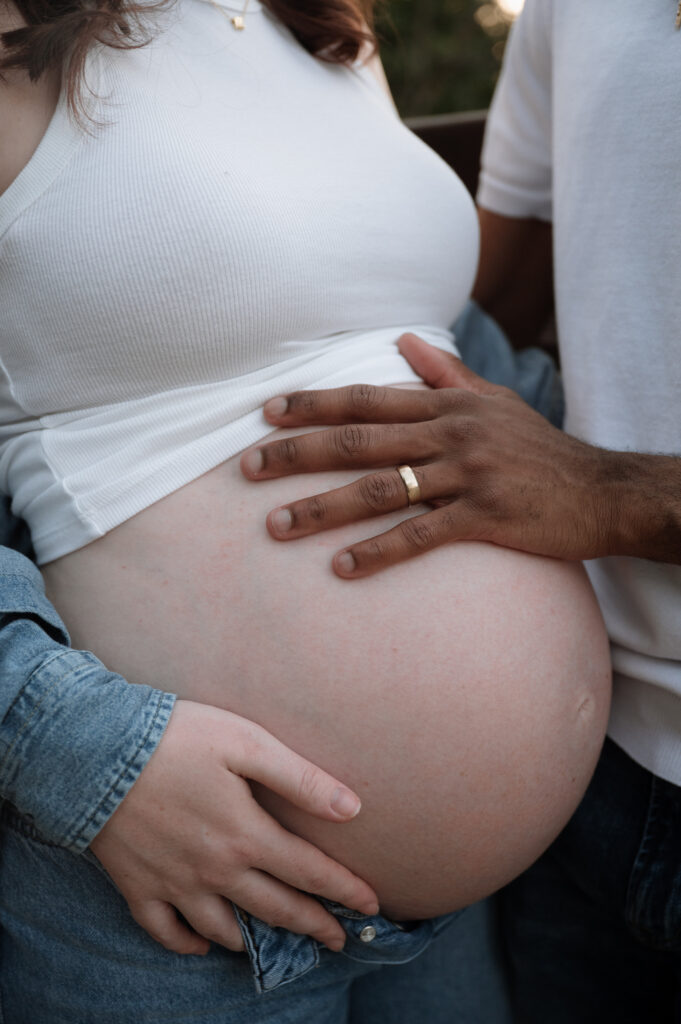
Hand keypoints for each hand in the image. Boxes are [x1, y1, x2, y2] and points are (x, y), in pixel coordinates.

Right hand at [90, 700, 377, 955]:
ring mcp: (174, 884)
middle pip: (275, 909)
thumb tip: (352, 809)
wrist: (95, 751)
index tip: (373, 905)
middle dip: (314, 926)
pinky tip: (201, 944)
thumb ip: (301, 779)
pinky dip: (187, 943)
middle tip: (340, 939)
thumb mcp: (247, 744)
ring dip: (255, 939)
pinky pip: (166, 931)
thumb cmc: (177, 738)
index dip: (345, 890)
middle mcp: (215, 871)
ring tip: (276, 943)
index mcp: (246, 835)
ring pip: (223, 929)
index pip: (309, 872)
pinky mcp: (138, 886)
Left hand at [241, 333, 623, 575]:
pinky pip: (420, 535)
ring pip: (379, 488)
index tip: (266, 414)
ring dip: (322, 508)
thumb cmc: (539, 448)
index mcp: (447, 405)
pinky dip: (378, 552)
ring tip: (276, 527)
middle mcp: (450, 433)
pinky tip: (341, 568)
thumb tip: (403, 340)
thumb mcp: (495, 402)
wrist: (600, 490)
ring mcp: (467, 475)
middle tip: (247, 469)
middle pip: (358, 440)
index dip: (314, 404)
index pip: (367, 399)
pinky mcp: (485, 517)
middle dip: (296, 453)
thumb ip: (446, 374)